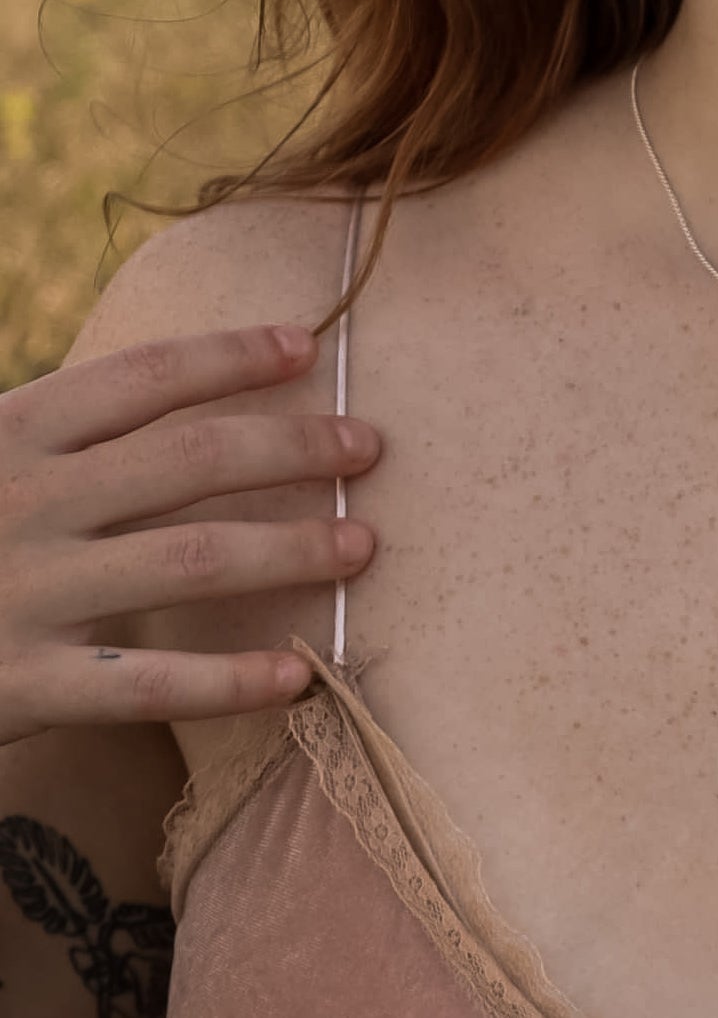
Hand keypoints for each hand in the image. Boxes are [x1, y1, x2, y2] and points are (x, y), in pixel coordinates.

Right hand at [0, 324, 379, 745]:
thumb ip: (43, 429)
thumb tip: (143, 392)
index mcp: (9, 431)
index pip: (144, 377)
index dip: (230, 356)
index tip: (304, 346)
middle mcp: (24, 500)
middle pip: (191, 458)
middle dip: (292, 446)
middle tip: (368, 447)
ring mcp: (26, 593)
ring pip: (192, 558)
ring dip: (289, 548)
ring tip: (361, 546)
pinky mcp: (20, 685)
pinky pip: (147, 684)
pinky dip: (228, 681)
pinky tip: (296, 679)